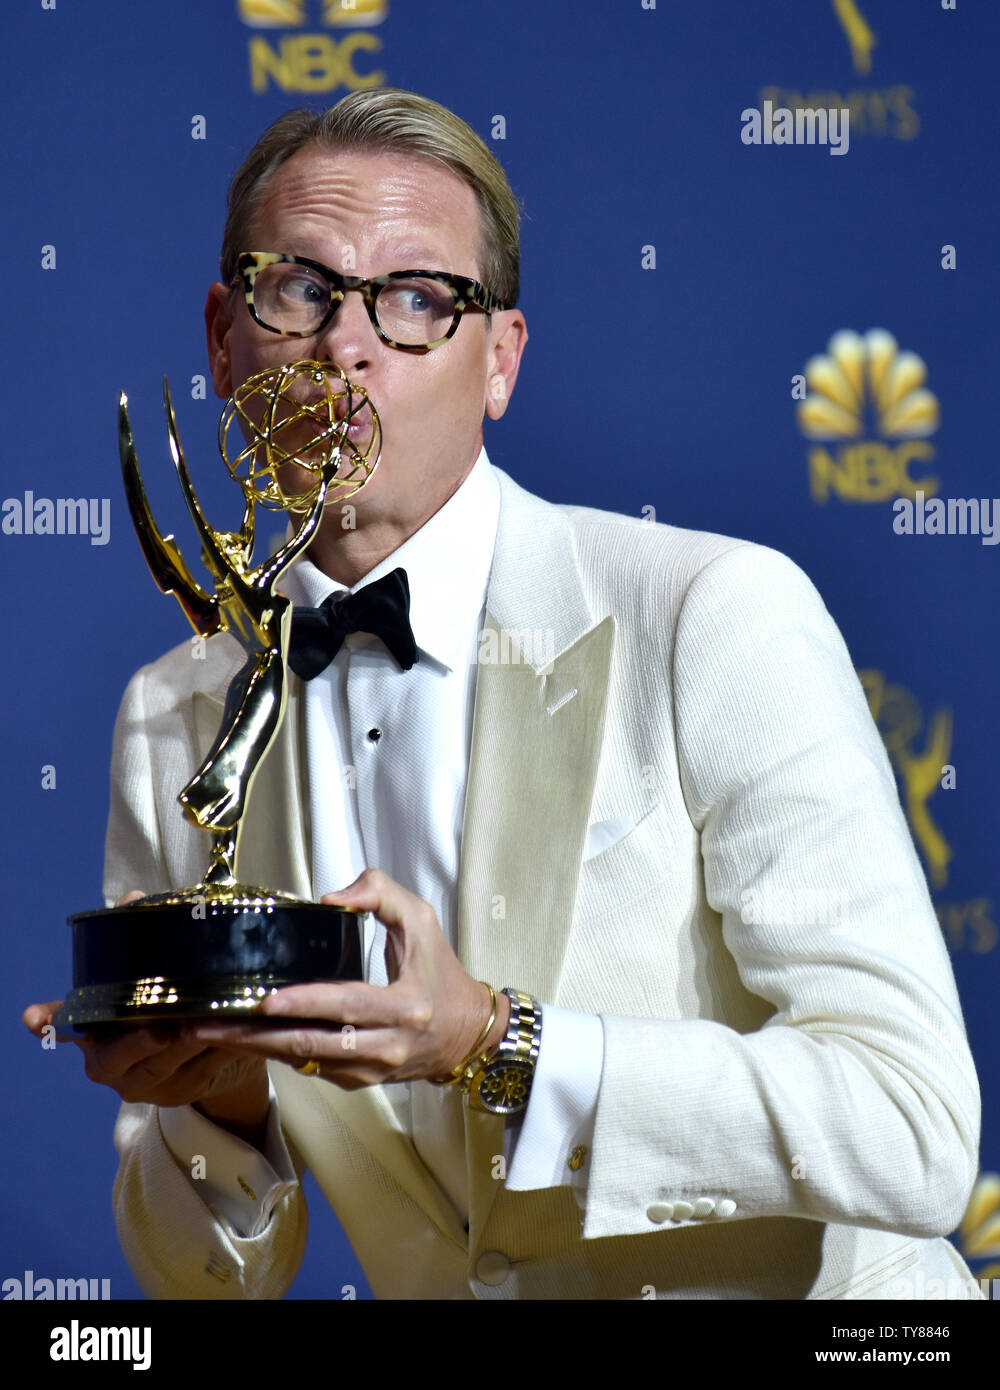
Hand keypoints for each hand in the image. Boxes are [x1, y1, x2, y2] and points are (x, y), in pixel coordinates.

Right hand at [22, 891, 269, 1139]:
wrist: (211, 1053)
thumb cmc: (171, 1004)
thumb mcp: (156, 970)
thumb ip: (140, 935)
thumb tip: (134, 900)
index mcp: (95, 1030)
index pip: (65, 1025)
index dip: (50, 1022)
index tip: (34, 1018)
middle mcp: (110, 1062)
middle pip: (117, 1056)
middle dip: (141, 1042)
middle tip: (164, 1029)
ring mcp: (144, 1083)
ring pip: (165, 1066)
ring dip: (191, 1046)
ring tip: (211, 1025)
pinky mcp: (180, 1093)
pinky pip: (201, 1072)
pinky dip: (220, 1053)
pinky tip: (237, 1036)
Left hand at [189, 868, 510, 1089]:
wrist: (467, 1034)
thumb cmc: (441, 972)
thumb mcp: (422, 921)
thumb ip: (380, 894)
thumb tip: (329, 899)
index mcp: (403, 1006)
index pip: (346, 1005)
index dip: (303, 1003)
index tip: (263, 998)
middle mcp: (386, 1046)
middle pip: (311, 1044)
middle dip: (256, 1037)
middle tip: (210, 1024)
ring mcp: (370, 1070)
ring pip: (304, 1061)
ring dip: (256, 1049)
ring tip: (212, 1033)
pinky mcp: (358, 1082)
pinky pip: (311, 1067)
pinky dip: (276, 1054)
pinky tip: (245, 1040)